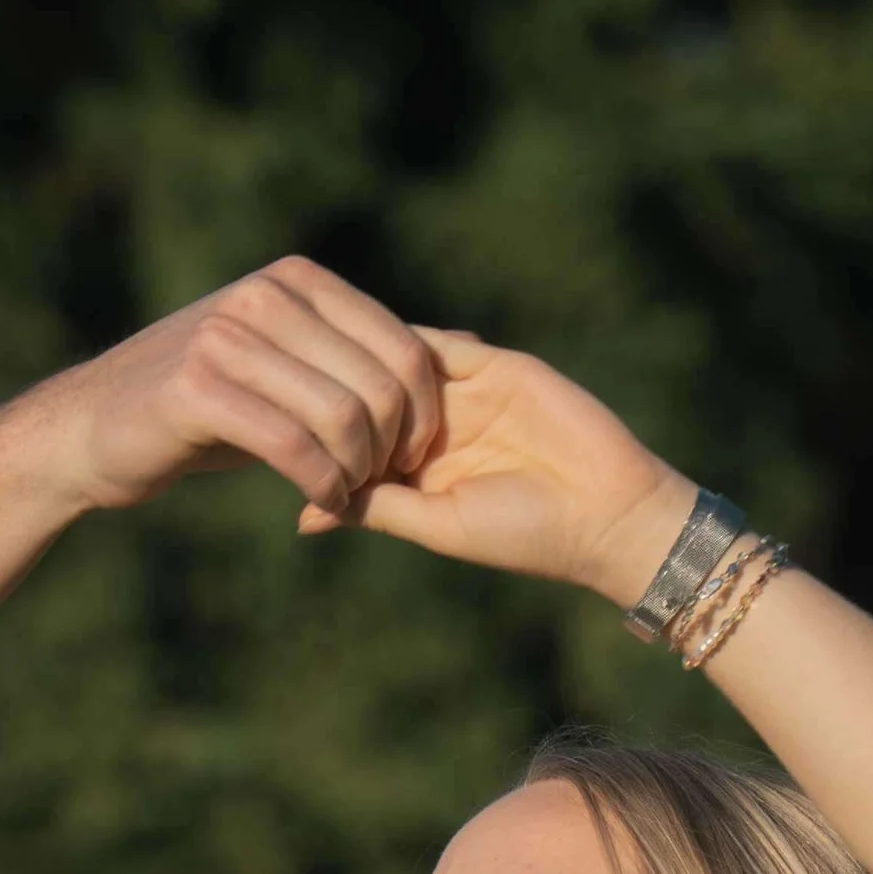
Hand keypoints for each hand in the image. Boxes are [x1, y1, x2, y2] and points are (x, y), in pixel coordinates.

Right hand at [25, 261, 441, 525]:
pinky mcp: (199, 390)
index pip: (401, 345)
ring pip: (341, 416)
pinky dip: (321, 486)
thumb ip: (360, 354)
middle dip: (394, 449)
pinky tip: (319, 506)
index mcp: (298, 280)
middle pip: (379, 383)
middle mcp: (266, 295)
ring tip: (346, 497)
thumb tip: (460, 344)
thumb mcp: (289, 363)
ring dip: (358, 473)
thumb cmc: (205, 407)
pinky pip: (292, 446)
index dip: (423, 414)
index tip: (413, 460)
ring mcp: (230, 337)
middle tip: (380, 486)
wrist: (96, 428)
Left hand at [298, 327, 692, 605]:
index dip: (315, 436)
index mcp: (415, 479)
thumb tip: (304, 516)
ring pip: (397, 366)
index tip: (268, 426)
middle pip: (365, 398)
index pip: (352, 446)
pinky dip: (407, 340)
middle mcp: (434, 434)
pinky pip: (441, 343)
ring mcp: (464, 397)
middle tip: (280, 374)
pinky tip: (369, 339)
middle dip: (329, 390)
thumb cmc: (522, 535)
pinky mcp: (496, 366)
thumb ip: (379, 508)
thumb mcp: (439, 526)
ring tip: (317, 352)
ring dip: (363, 360)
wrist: (604, 508)